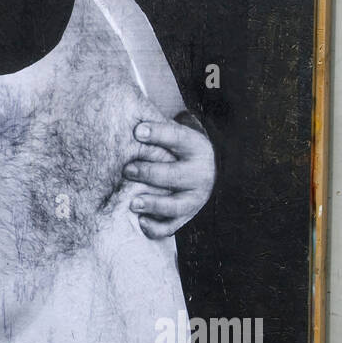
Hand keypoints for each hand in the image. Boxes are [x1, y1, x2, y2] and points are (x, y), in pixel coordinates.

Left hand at [122, 117, 214, 238]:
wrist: (214, 174)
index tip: (137, 131)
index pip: (178, 138)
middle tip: (128, 170)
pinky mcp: (186, 216)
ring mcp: (194, 198)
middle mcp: (198, 174)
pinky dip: (156, 227)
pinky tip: (141, 222)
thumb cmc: (183, 151)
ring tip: (133, 202)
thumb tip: (130, 115)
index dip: (158, 134)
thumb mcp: (181, 136)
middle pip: (175, 175)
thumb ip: (160, 130)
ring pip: (175, 205)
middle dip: (149, 173)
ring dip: (154, 204)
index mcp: (195, 148)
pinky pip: (172, 226)